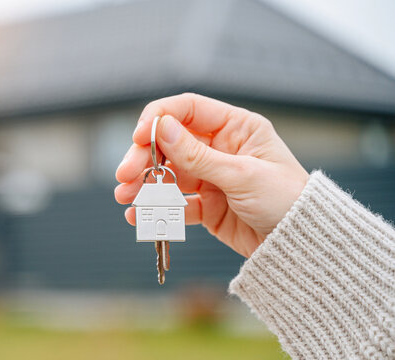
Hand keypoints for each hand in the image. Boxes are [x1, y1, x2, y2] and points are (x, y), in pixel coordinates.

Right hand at [114, 93, 308, 257]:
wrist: (300, 246)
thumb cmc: (286, 201)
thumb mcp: (242, 175)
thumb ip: (198, 155)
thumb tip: (161, 128)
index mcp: (236, 128)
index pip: (188, 109)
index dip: (159, 118)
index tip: (138, 137)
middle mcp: (220, 148)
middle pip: (171, 143)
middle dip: (144, 157)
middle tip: (124, 175)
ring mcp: (211, 176)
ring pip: (168, 174)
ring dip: (145, 184)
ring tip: (125, 197)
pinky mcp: (206, 204)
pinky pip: (176, 202)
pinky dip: (158, 209)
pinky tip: (139, 216)